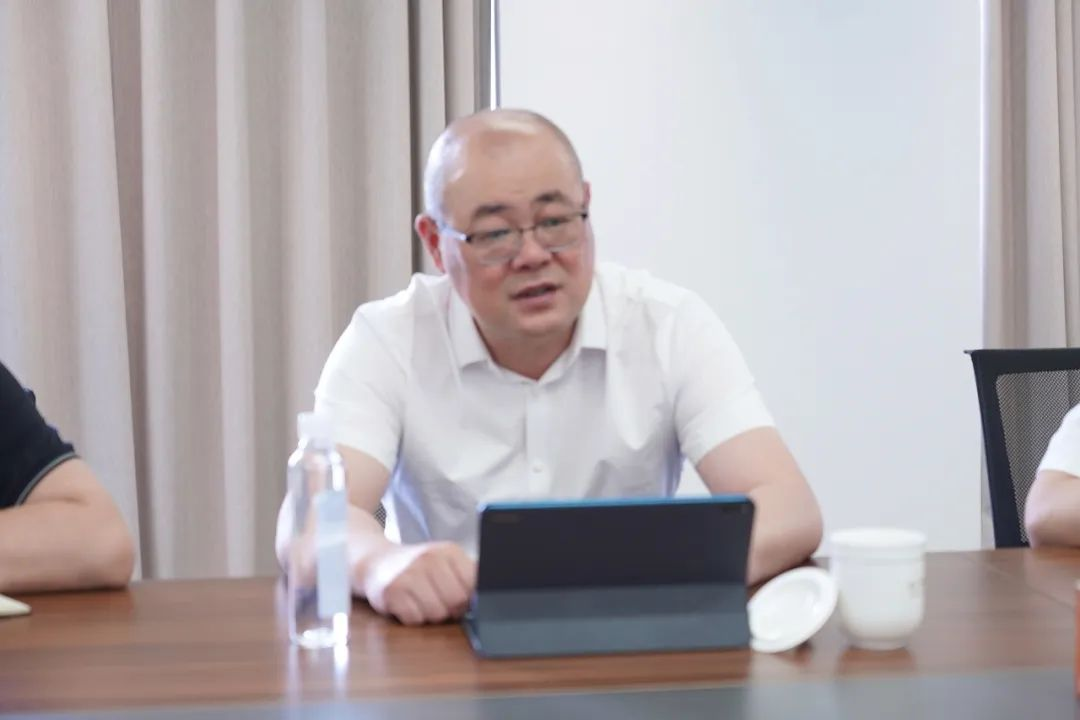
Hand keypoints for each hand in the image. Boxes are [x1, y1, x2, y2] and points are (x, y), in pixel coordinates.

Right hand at [360, 542, 475, 624]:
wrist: (375, 562)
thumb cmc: (417, 567)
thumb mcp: (445, 561)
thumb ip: (468, 575)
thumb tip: (492, 594)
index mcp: (448, 551)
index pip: (474, 584)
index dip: (469, 597)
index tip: (459, 595)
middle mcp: (429, 559)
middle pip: (457, 601)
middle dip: (450, 608)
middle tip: (437, 599)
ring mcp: (409, 574)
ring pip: (437, 614)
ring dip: (430, 614)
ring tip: (420, 600)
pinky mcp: (391, 591)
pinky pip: (415, 619)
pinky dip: (412, 617)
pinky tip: (406, 604)